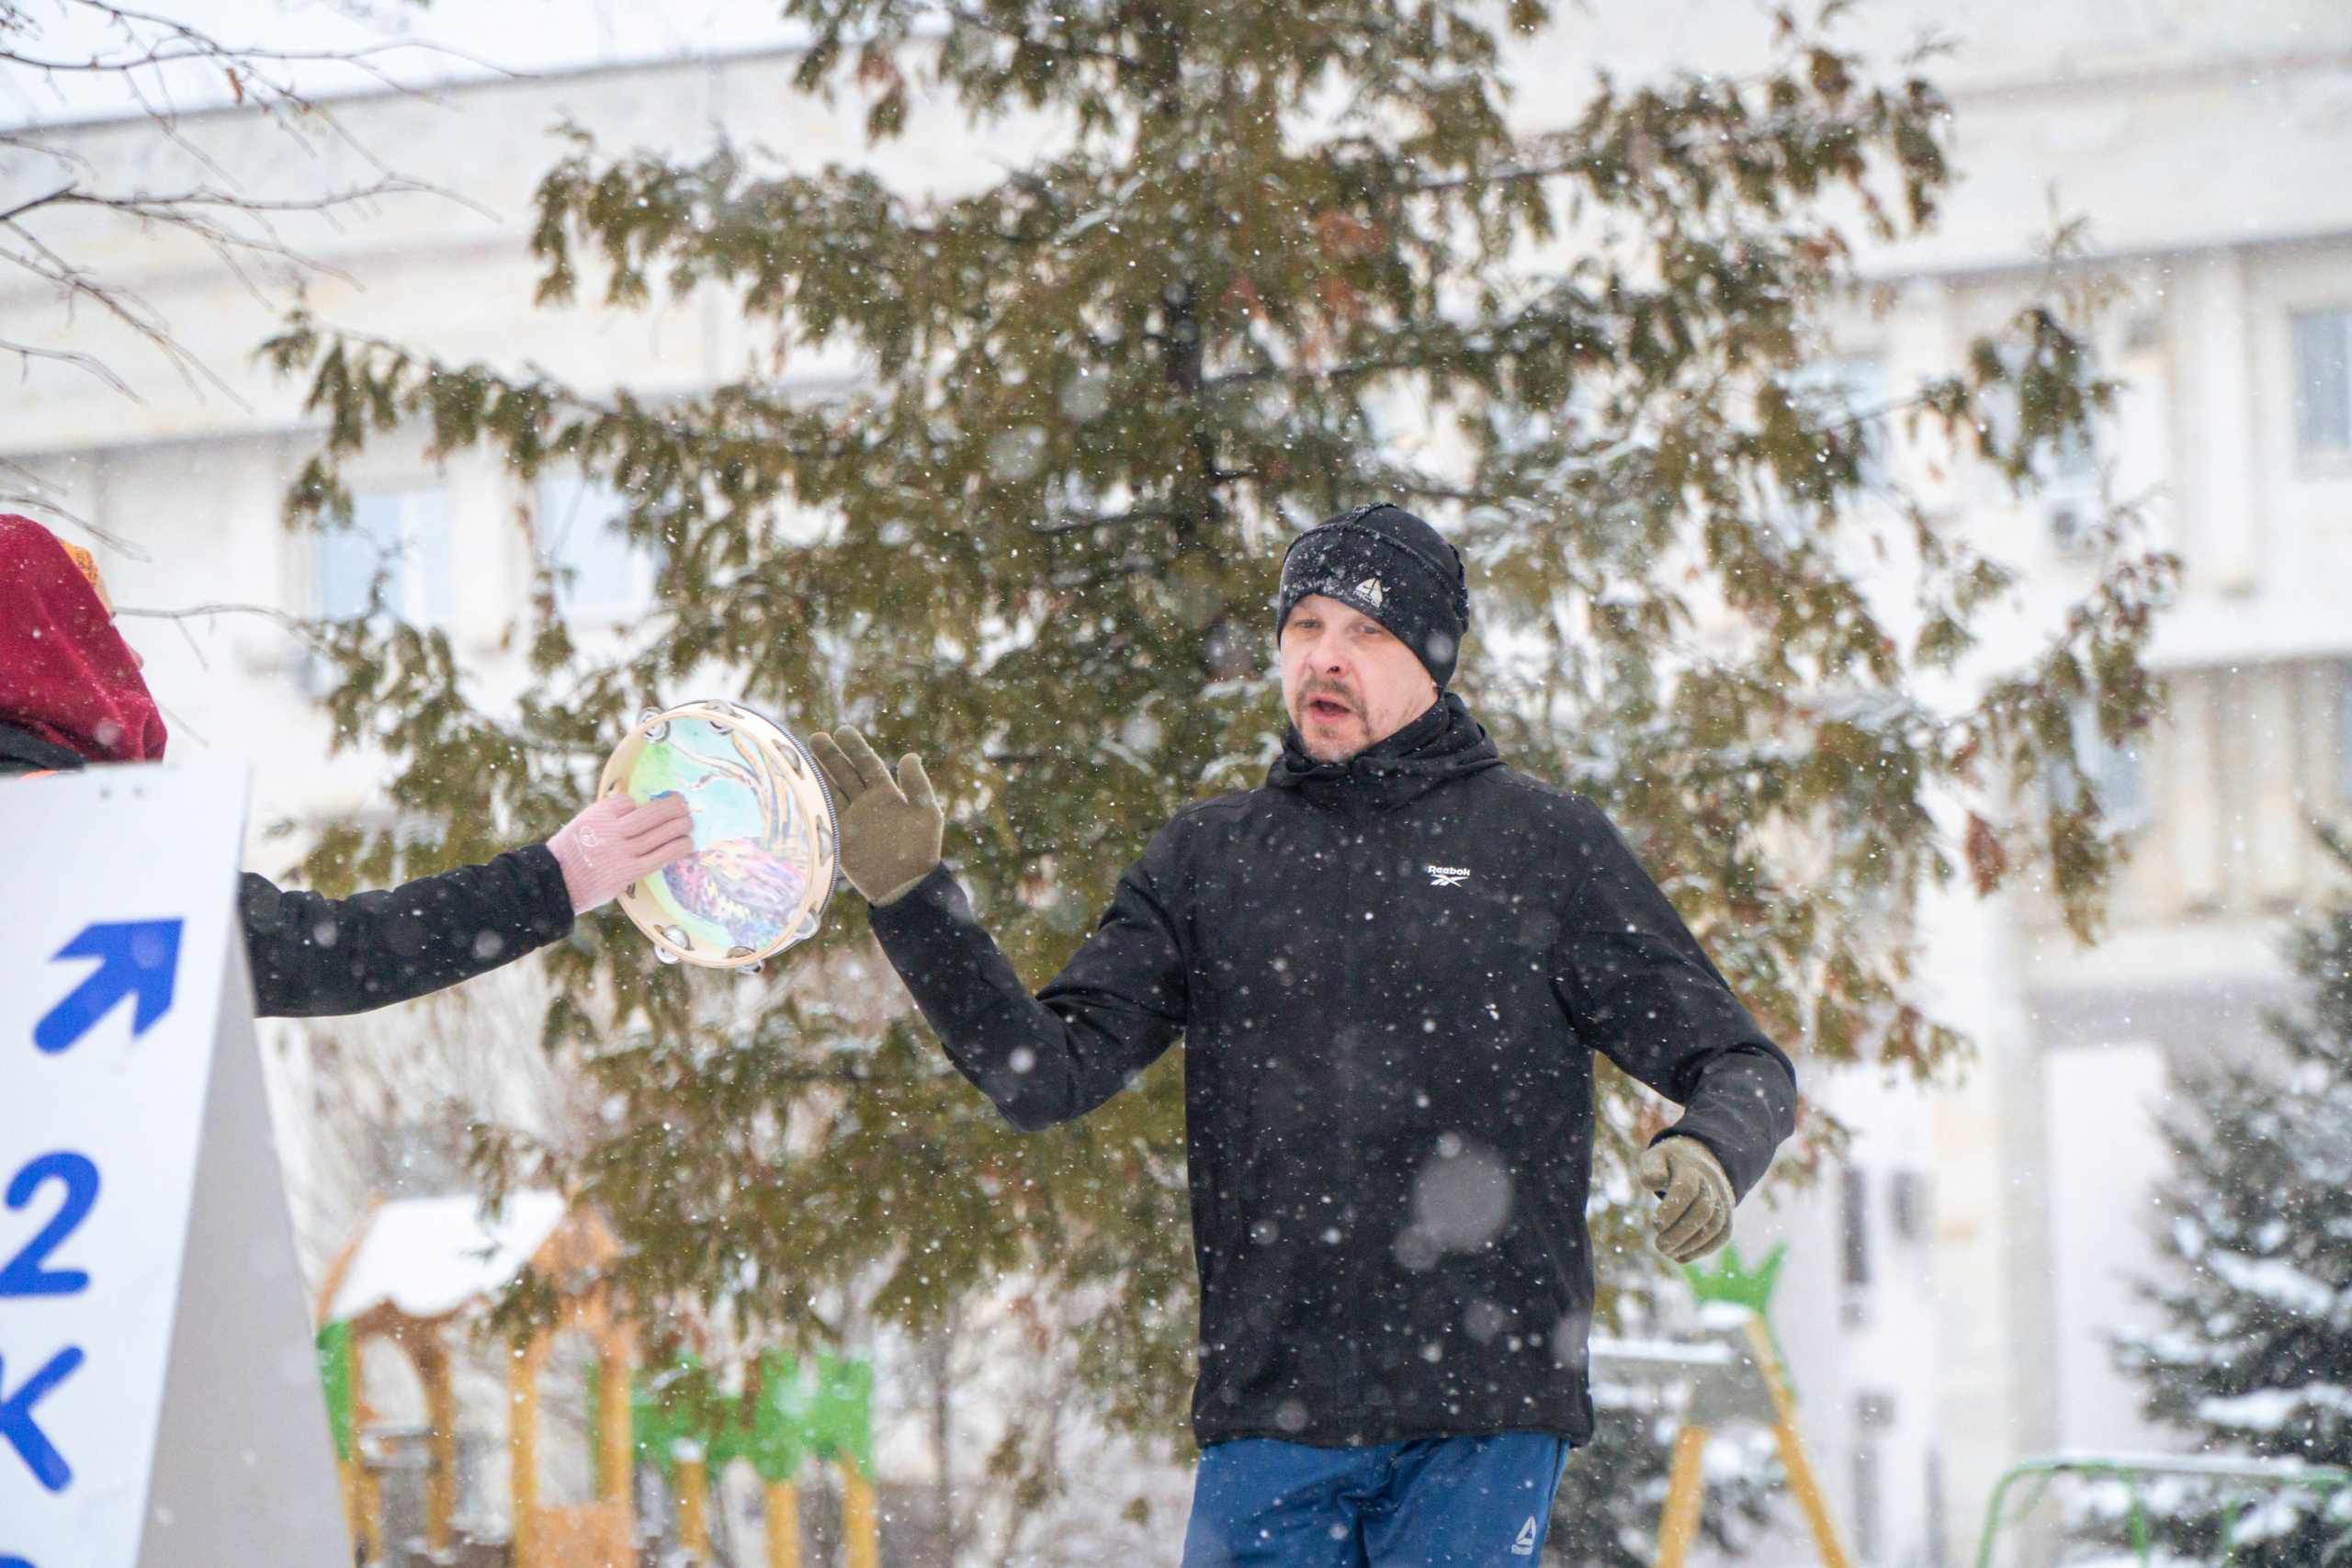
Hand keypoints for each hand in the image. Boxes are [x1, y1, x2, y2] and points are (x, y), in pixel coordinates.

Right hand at [548, 793, 694, 913]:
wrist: (556, 882)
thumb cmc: (573, 852)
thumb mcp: (583, 824)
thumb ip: (607, 816)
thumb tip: (636, 806)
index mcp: (597, 816)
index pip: (626, 802)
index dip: (638, 804)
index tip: (644, 807)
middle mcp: (609, 832)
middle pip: (648, 816)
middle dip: (671, 808)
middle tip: (684, 804)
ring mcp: (618, 852)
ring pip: (655, 835)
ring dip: (678, 826)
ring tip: (689, 822)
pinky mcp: (626, 872)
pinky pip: (657, 858)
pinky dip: (674, 849)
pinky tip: (686, 843)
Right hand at [808, 727, 942, 905]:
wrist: (905, 886)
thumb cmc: (921, 850)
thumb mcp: (925, 814)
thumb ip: (917, 786)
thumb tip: (910, 756)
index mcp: (887, 794)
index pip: (867, 765)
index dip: (855, 748)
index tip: (841, 731)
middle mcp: (866, 803)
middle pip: (844, 773)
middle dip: (830, 756)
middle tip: (816, 737)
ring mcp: (851, 819)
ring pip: (831, 790)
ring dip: (818, 774)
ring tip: (803, 754)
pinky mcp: (838, 836)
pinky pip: (823, 814)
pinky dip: (813, 800)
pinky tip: (801, 786)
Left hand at [1639, 1137, 1732, 1263]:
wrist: (1699, 1161)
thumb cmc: (1670, 1164)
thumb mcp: (1656, 1158)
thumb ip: (1651, 1168)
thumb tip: (1652, 1182)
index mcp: (1691, 1168)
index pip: (1686, 1189)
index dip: (1671, 1209)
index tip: (1655, 1225)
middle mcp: (1711, 1183)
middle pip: (1703, 1211)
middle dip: (1680, 1233)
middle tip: (1660, 1246)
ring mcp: (1722, 1199)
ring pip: (1715, 1226)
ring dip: (1691, 1245)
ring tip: (1669, 1253)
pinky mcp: (1727, 1214)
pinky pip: (1723, 1234)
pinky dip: (1704, 1249)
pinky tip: (1682, 1256)